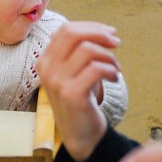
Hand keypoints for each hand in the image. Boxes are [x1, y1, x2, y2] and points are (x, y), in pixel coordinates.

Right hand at [36, 21, 120, 161]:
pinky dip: (111, 71)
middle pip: (73, 34)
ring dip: (109, 57)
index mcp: (45, 60)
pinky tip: (114, 78)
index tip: (109, 33)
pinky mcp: (71, 94)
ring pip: (88, 50)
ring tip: (115, 69)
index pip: (66, 30)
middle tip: (116, 43)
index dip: (91, 27)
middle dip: (99, 34)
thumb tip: (101, 30)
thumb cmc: (81, 99)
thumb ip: (79, 51)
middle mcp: (46, 69)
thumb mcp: (74, 72)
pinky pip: (96, 69)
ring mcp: (57, 82)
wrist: (80, 134)